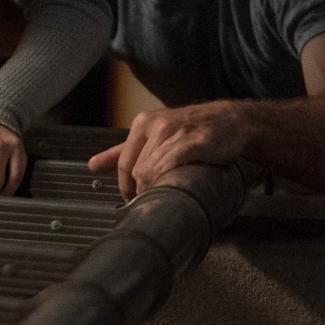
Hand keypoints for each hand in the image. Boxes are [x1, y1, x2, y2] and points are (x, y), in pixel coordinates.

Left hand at [88, 101, 249, 200]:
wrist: (231, 120)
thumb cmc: (192, 129)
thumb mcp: (154, 133)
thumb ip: (124, 150)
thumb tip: (93, 164)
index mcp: (143, 123)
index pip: (123, 163)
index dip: (126, 186)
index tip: (133, 199)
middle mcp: (155, 125)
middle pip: (136, 170)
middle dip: (141, 192)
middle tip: (152, 203)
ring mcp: (173, 133)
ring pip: (150, 171)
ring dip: (155, 190)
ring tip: (166, 199)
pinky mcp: (192, 143)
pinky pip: (169, 167)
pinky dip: (168, 182)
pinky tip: (175, 190)